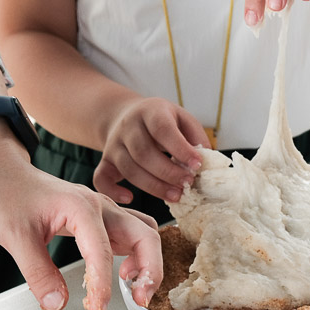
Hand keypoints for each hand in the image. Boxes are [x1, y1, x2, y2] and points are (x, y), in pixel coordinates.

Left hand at [0, 121, 162, 309]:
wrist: (4, 172)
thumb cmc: (8, 195)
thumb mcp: (14, 237)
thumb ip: (38, 272)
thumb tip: (58, 305)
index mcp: (81, 207)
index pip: (103, 252)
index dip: (103, 285)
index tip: (97, 309)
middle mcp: (100, 206)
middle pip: (145, 235)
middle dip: (151, 270)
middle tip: (141, 299)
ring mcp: (104, 210)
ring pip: (145, 232)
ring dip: (149, 262)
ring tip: (136, 289)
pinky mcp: (101, 218)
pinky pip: (132, 233)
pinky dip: (137, 254)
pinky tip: (123, 273)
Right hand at [94, 97, 208, 203]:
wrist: (128, 115)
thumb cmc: (162, 121)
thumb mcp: (181, 118)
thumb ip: (195, 136)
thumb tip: (207, 162)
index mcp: (150, 111)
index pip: (162, 129)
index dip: (180, 148)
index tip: (197, 165)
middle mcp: (128, 126)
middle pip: (144, 153)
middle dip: (168, 172)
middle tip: (188, 184)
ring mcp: (114, 144)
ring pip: (129, 169)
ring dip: (153, 186)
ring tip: (176, 195)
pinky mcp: (105, 160)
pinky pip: (101, 178)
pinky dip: (113, 191)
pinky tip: (130, 199)